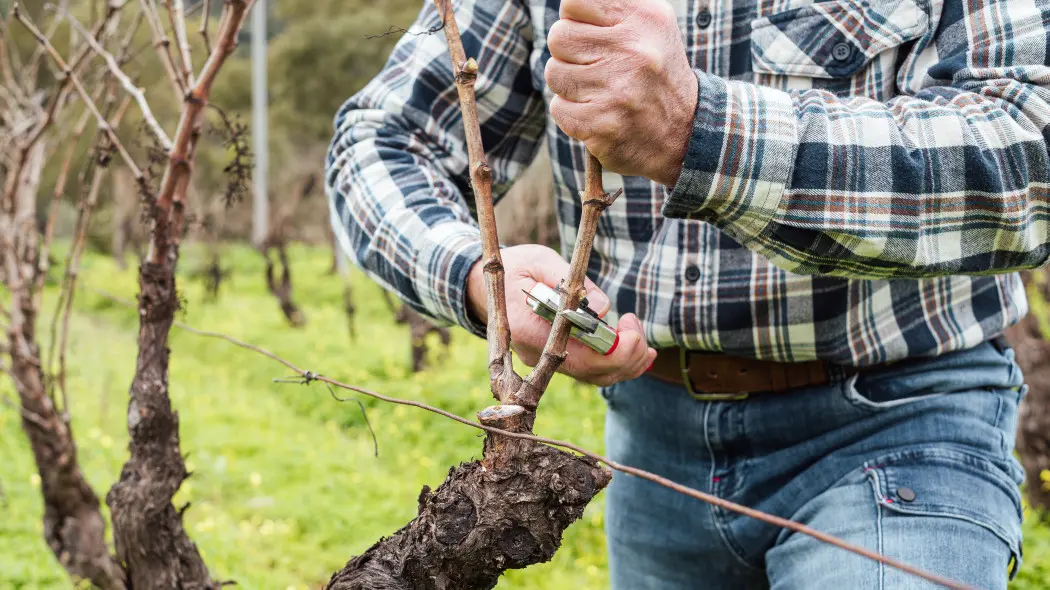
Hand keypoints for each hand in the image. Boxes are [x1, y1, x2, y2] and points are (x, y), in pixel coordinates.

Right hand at [467, 244, 655, 386]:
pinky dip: (618, 365)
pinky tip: (638, 352)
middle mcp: (538, 355)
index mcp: (529, 331)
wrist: (484, 286)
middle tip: (635, 324)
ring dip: (627, 362)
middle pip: (592, 373)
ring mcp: (545, 362)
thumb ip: (570, 281)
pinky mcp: (555, 360)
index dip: (612, 349)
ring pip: (596, 378)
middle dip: (626, 354)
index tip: (628, 324)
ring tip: (641, 337)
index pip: (578, 356)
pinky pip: (591, 372)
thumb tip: (604, 308)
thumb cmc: (514, 268)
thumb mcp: (538, 260)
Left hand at [545, 0, 697, 185]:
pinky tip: (598, 113)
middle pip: (559, 36)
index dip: (575, 19)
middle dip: (569, 53)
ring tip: (599, 89)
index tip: (592, 33)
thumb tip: (569, 4)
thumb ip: (610, 7)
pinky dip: (572, 112)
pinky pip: (558, 107)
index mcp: (644, 18)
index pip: (574, 2)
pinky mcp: (601, 124)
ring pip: (554, 72)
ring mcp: (617, 90)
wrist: (683, 133)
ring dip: (569, 84)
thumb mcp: (648, 25)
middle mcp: (633, 51)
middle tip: (596, 65)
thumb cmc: (654, 72)